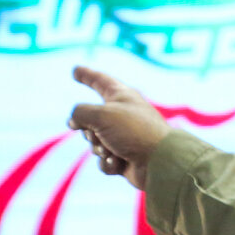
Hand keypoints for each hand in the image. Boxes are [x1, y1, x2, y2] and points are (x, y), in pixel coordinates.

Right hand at [68, 66, 173, 189]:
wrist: (159, 162)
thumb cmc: (133, 132)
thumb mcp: (101, 114)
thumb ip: (80, 113)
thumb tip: (74, 122)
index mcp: (122, 97)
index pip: (100, 81)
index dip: (86, 75)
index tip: (75, 70)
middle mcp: (123, 115)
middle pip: (90, 120)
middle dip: (89, 131)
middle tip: (99, 134)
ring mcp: (124, 138)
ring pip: (95, 142)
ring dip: (100, 148)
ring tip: (114, 150)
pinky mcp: (126, 158)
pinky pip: (104, 161)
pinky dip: (108, 163)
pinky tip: (120, 163)